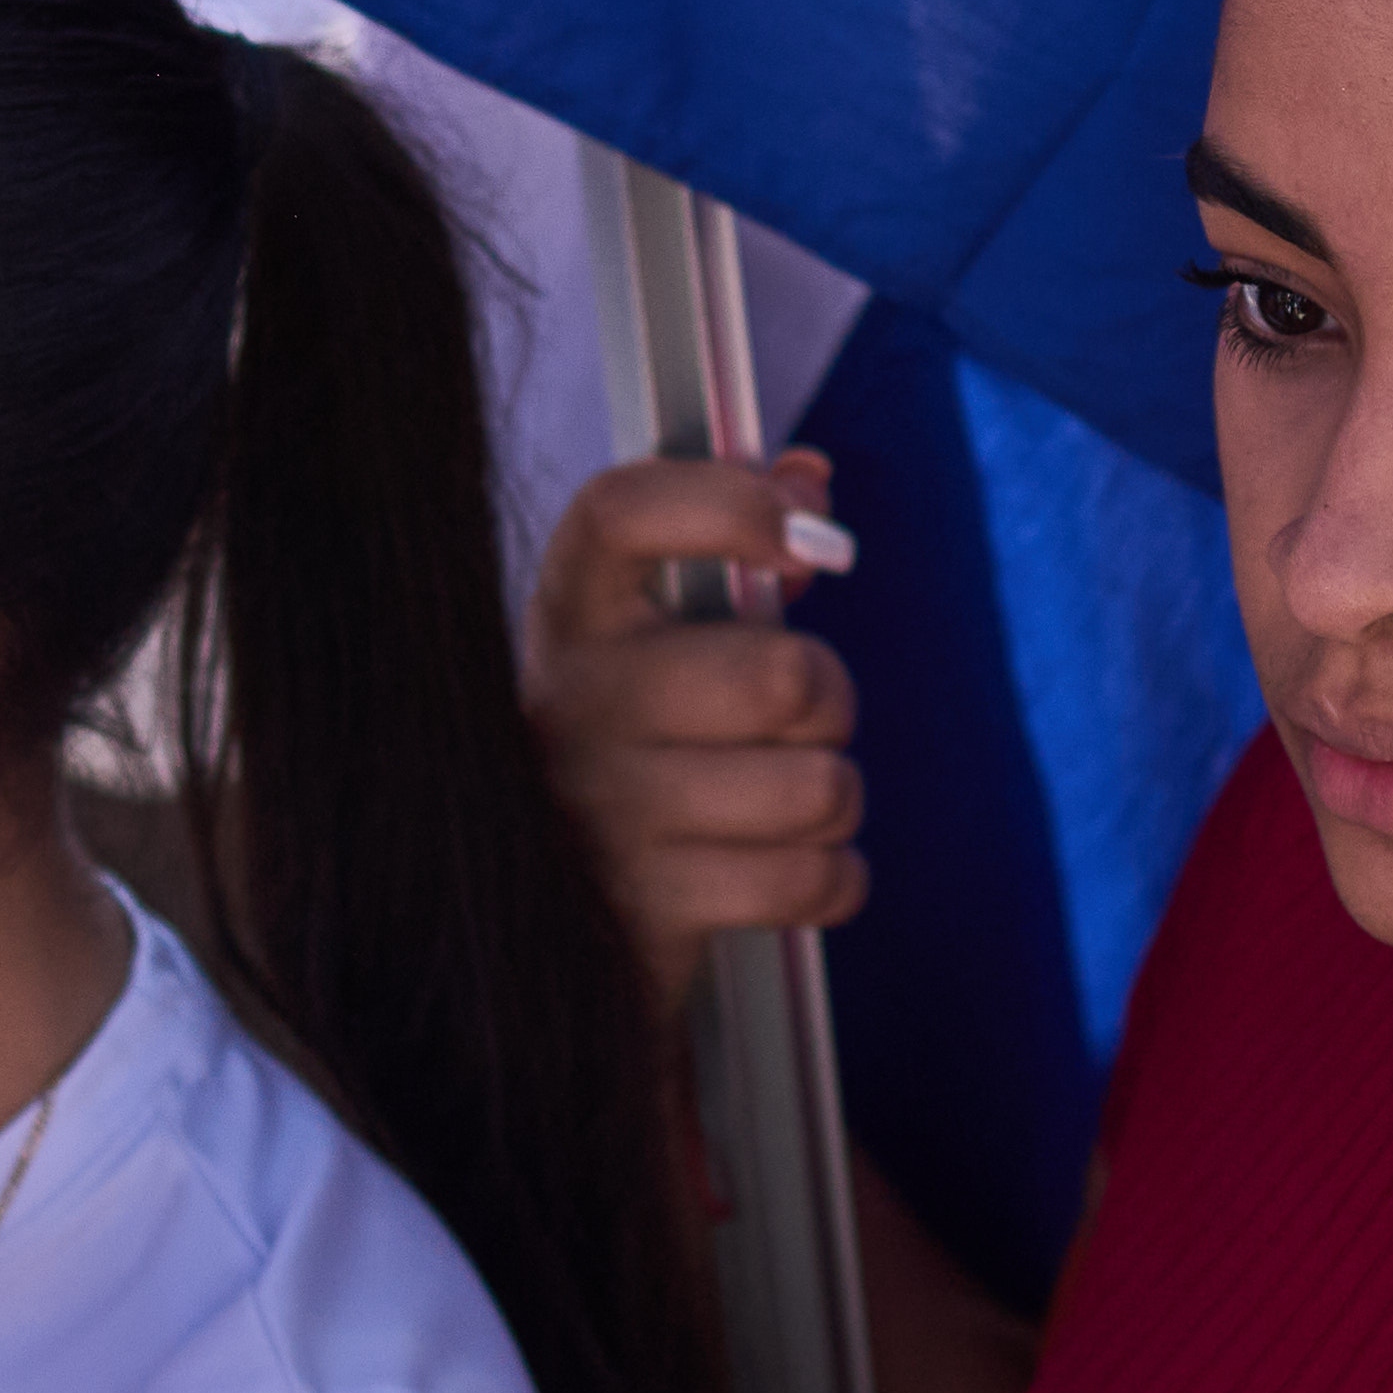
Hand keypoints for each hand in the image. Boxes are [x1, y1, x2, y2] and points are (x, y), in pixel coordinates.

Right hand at [525, 453, 863, 1011]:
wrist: (561, 913)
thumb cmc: (642, 745)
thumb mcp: (669, 637)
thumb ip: (743, 547)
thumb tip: (811, 479)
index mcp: (574, 613)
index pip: (620, 512)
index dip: (725, 504)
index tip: (808, 538)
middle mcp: (571, 702)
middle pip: (785, 678)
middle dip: (830, 702)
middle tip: (799, 719)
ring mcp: (602, 811)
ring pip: (820, 788)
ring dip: (831, 800)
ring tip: (780, 801)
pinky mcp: (647, 911)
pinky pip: (815, 880)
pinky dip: (831, 880)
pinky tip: (784, 869)